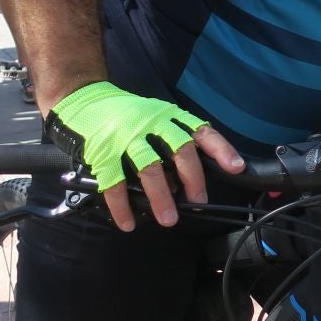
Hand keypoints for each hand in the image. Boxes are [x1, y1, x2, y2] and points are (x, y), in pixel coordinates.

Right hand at [46, 82, 243, 230]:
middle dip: (193, 179)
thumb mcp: (153, 120)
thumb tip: (181, 183)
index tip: (236, 167)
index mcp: (167, 116)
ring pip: (150, 169)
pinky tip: (128, 222)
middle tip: (199, 202)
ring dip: (161, 197)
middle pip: (180, 150)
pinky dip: (122, 206)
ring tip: (169, 219)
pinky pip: (114, 183)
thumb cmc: (125, 114)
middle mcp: (150, 124)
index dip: (221, 149)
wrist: (83, 99)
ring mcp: (125, 137)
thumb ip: (169, 146)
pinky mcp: (102, 151)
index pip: (200, 131)